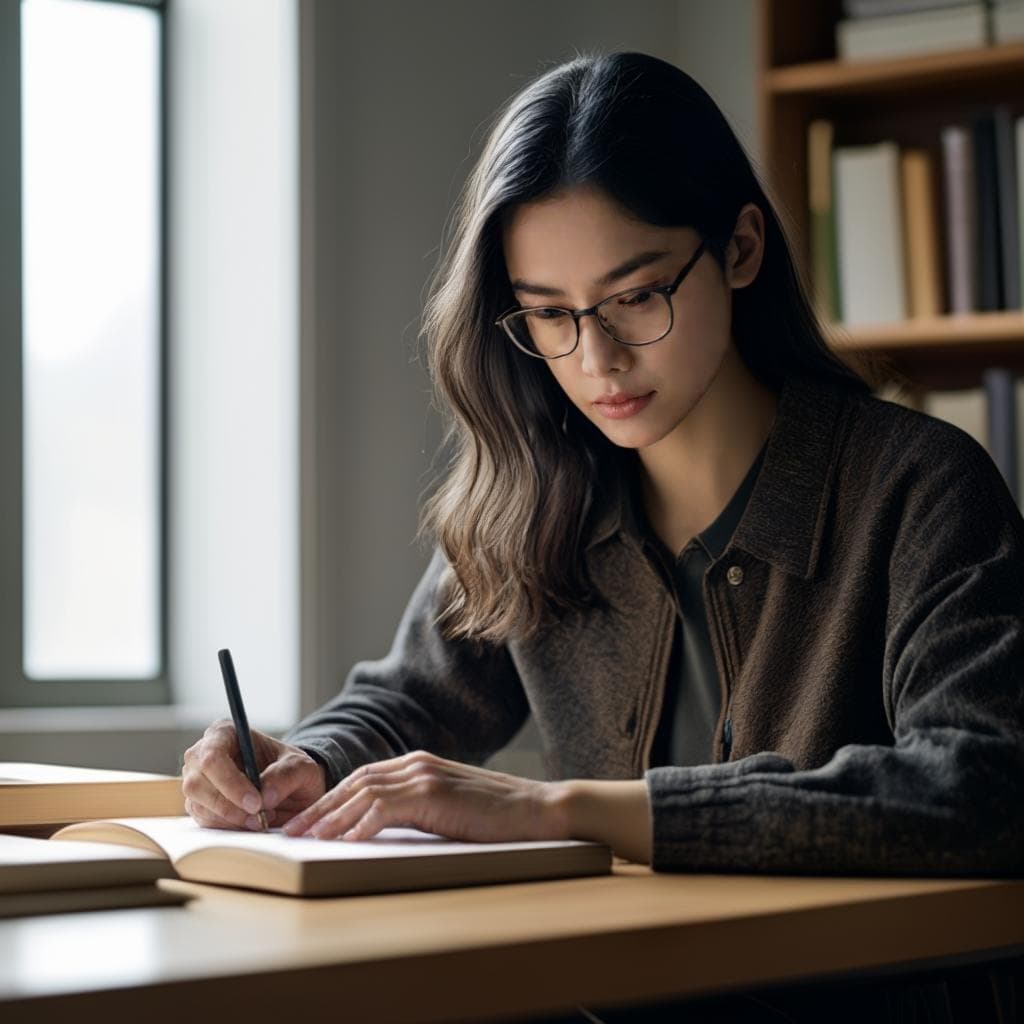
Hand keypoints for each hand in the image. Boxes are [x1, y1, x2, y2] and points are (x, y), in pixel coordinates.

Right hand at [181, 719, 326, 829]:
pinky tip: (249, 821)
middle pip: (197, 783)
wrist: (291, 788)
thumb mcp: (301, 766)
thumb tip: (265, 795)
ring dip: (231, 819)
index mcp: (224, 732)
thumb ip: (287, 775)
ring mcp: (196, 780)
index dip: (230, 782)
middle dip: (230, 806)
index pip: (213, 756)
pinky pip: (204, 821)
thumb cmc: (291, 769)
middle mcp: (202, 754)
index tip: (256, 803)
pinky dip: (228, 827)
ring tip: (261, 818)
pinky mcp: (198, 804)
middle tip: (260, 817)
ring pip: (198, 805)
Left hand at [281, 750, 566, 842]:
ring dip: (330, 818)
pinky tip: (343, 842)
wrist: (538, 809)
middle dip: (319, 808)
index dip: (330, 799)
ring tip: (304, 839)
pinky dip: (360, 825)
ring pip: (363, 794)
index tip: (306, 822)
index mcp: (418, 764)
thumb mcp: (449, 808)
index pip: (362, 779)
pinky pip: (385, 809)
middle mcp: (416, 763)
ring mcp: (425, 775)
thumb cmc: (497, 816)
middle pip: (354, 783)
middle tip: (289, 832)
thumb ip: (417, 810)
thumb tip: (381, 830)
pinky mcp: (434, 792)